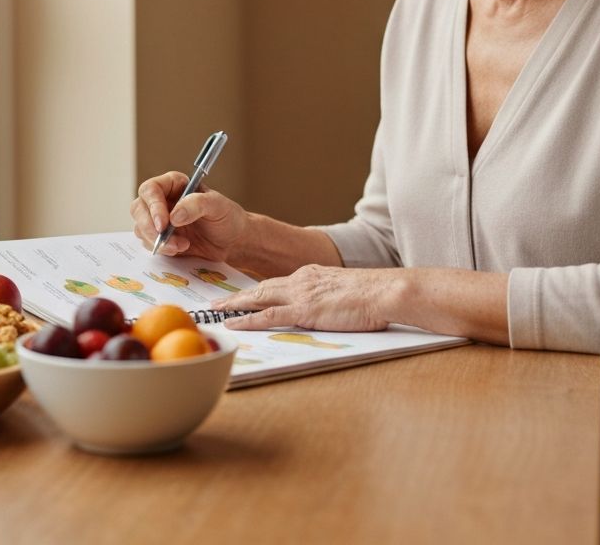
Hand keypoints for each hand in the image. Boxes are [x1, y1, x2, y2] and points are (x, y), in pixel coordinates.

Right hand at [130, 171, 248, 261]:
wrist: (233, 242)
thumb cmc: (228, 217)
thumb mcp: (218, 206)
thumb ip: (197, 204)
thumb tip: (174, 216)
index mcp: (174, 184)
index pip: (151, 189)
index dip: (153, 206)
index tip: (163, 224)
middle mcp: (163, 200)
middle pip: (139, 209)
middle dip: (149, 227)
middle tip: (165, 239)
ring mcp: (159, 220)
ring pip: (141, 228)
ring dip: (156, 240)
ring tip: (182, 246)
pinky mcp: (161, 238)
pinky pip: (148, 243)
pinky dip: (161, 249)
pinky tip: (180, 249)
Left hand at [214, 265, 392, 331]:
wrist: (384, 291)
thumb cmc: (374, 295)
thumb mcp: (346, 291)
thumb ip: (330, 298)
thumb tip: (327, 310)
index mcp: (312, 274)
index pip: (278, 282)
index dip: (258, 289)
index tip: (245, 296)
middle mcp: (301, 279)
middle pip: (262, 287)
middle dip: (239, 296)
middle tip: (218, 302)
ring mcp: (301, 294)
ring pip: (258, 298)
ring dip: (235, 305)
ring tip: (215, 312)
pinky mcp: (304, 310)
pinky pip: (267, 316)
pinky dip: (247, 320)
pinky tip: (233, 325)